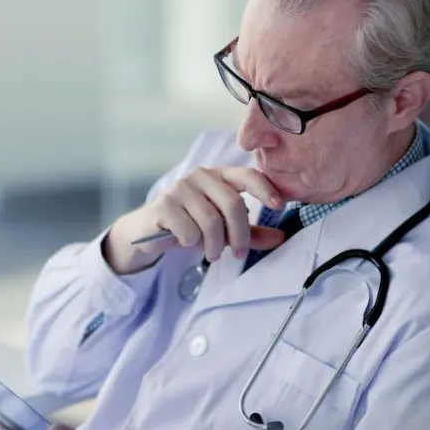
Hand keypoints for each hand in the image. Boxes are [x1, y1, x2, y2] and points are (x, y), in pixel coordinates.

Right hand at [104, 166, 286, 273]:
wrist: (148, 230)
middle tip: (238, 253)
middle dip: (239, 234)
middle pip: (232, 204)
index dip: (264, 188)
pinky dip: (191, 242)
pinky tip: (185, 242)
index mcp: (218, 176)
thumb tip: (281, 237)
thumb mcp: (223, 230)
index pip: (246, 175)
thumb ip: (251, 232)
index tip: (278, 204)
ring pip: (211, 221)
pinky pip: (189, 230)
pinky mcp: (163, 204)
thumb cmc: (190, 225)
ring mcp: (180, 188)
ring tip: (211, 253)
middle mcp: (200, 176)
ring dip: (214, 245)